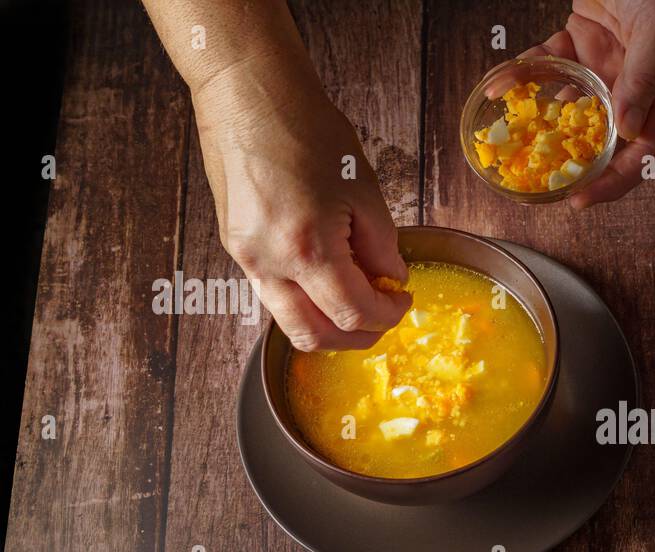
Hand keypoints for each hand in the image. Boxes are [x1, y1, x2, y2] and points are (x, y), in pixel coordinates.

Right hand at [192, 66, 410, 350]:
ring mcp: (244, 258)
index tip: (403, 301)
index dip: (387, 316)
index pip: (353, 313)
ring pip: (288, 322)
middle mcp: (267, 263)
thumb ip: (381, 245)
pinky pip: (272, 294)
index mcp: (306, 248)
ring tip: (357, 301)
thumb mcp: (363, 190)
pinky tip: (327, 279)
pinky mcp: (234, 247)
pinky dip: (305, 300)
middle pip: (314, 336)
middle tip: (382, 317)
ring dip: (327, 325)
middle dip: (356, 336)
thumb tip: (390, 279)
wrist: (248, 94)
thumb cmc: (307, 130)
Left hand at [523, 0, 654, 208]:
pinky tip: (504, 82)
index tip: (581, 199)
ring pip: (570, 102)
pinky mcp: (582, 38)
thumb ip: (644, 80)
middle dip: (571, 160)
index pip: (644, 152)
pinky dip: (527, 71)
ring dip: (541, 117)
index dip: (614, 181)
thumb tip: (626, 131)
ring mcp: (607, 64)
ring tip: (512, 131)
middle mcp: (636, 87)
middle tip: (537, 177)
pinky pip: (551, 62)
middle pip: (603, 137)